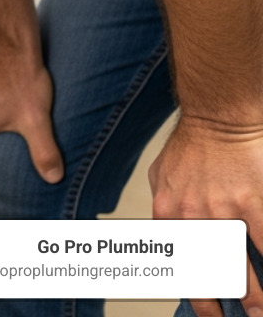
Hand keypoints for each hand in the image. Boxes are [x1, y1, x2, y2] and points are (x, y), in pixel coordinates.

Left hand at [148, 116, 262, 316]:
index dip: (193, 290)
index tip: (208, 309)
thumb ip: (164, 202)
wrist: (216, 116)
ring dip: (253, 295)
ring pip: (238, 265)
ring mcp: (223, 211)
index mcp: (168, 212)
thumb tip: (165, 225)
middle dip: (221, 301)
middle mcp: (192, 217)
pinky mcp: (253, 202)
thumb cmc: (192, 142)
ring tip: (259, 313)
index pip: (177, 262)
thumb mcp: (161, 174)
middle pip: (207, 271)